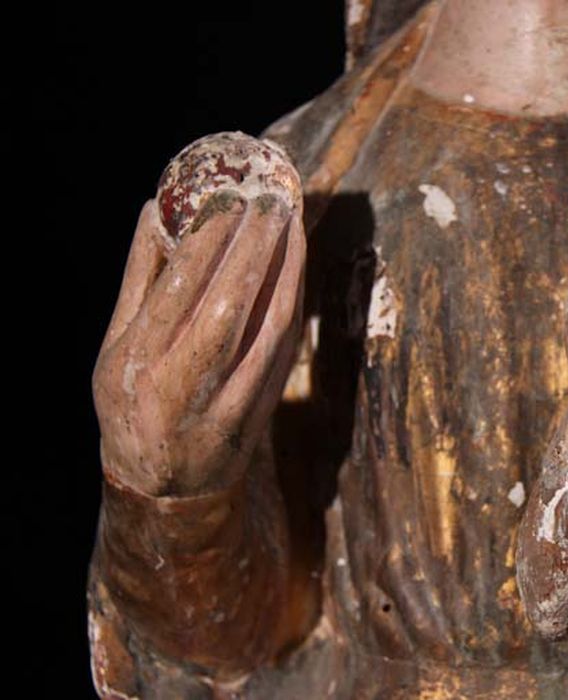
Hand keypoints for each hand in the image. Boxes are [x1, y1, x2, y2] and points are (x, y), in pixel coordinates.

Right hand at [93, 188, 304, 495]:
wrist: (166, 488)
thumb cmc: (134, 402)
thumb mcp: (116, 346)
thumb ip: (139, 280)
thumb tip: (158, 210)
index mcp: (137, 362)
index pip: (177, 289)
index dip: (209, 239)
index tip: (230, 196)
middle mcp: (180, 385)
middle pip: (229, 304)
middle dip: (255, 248)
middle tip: (271, 200)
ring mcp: (226, 403)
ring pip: (267, 326)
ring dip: (286, 270)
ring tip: (293, 224)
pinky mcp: (261, 412)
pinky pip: (284, 349)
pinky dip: (294, 304)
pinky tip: (298, 268)